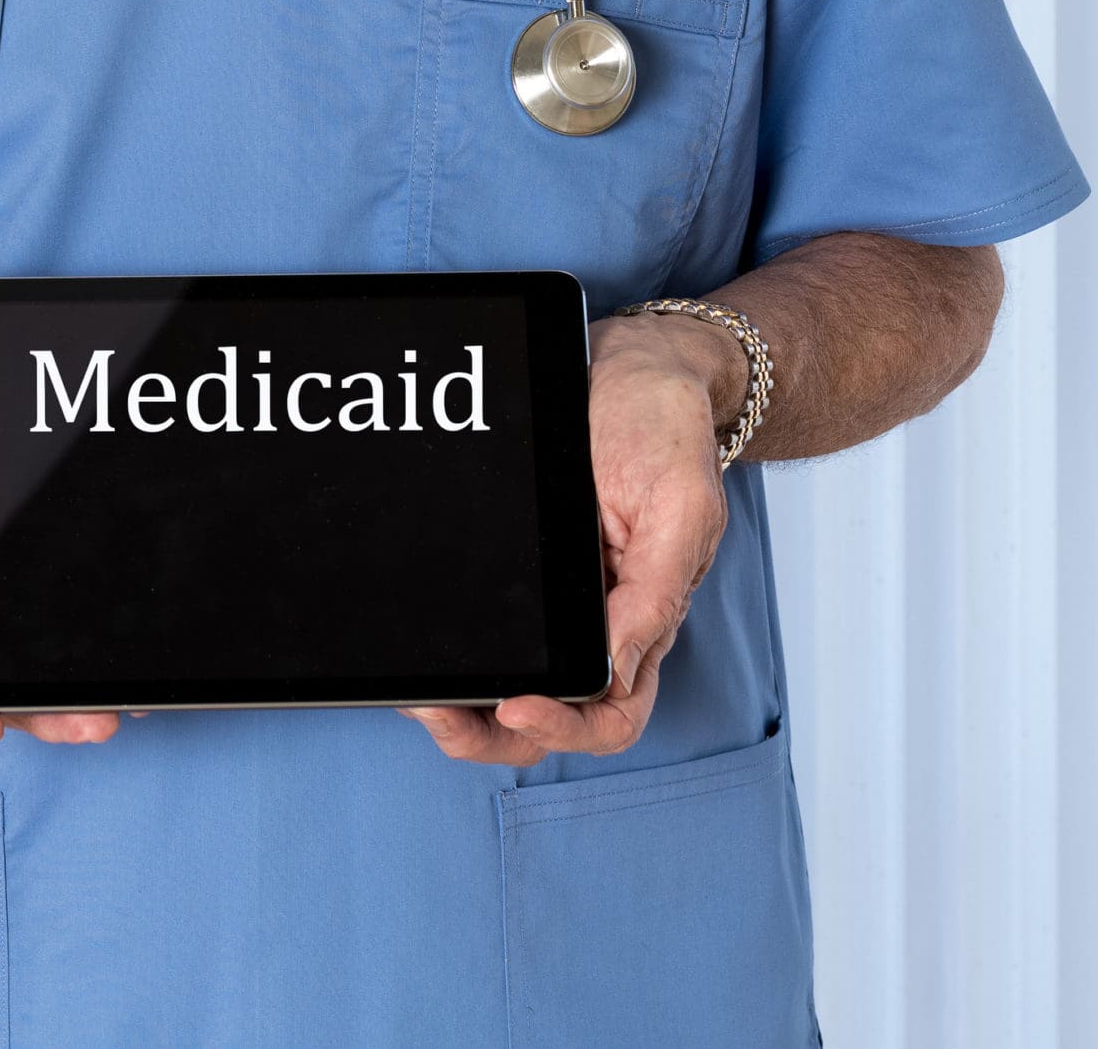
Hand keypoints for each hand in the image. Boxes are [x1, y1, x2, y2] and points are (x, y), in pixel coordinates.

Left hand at [405, 311, 736, 764]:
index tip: (518, 705)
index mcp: (642, 618)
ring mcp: (555, 600)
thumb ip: (657, 593)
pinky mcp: (518, 569)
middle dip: (488, 733)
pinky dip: (450, 650)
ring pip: (508, 685)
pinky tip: (417, 645)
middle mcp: (597, 621)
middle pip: (547, 716)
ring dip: (461, 706)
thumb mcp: (681, 505)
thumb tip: (620, 669)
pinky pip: (484, 627)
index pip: (612, 713)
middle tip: (438, 714)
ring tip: (416, 694)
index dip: (566, 728)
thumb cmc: (666, 429)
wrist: (631, 364)